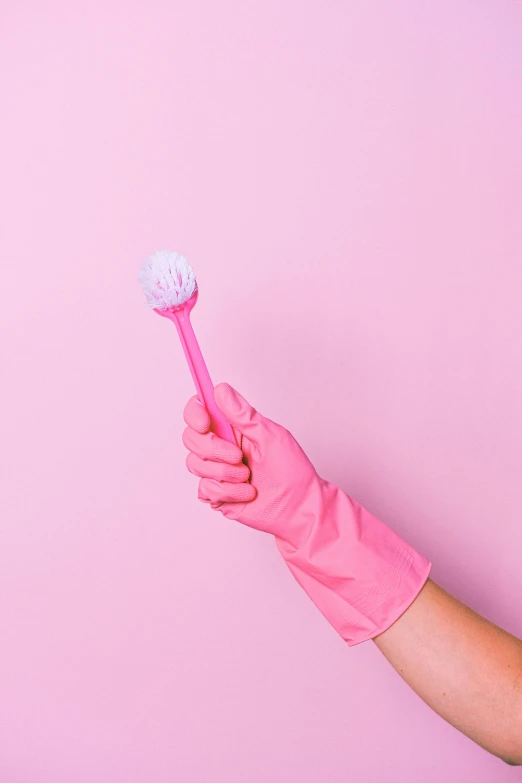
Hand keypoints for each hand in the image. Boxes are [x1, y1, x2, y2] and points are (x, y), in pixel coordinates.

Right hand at [182, 382, 319, 546]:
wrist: (298, 508)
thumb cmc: (293, 471)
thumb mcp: (270, 436)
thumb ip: (243, 415)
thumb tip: (221, 390)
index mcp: (233, 427)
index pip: (200, 410)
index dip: (195, 413)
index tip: (205, 423)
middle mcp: (222, 446)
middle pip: (191, 438)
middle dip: (212, 449)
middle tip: (238, 456)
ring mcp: (217, 470)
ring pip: (195, 464)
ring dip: (225, 473)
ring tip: (248, 476)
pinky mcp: (217, 493)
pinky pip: (205, 489)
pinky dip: (228, 492)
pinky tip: (246, 492)